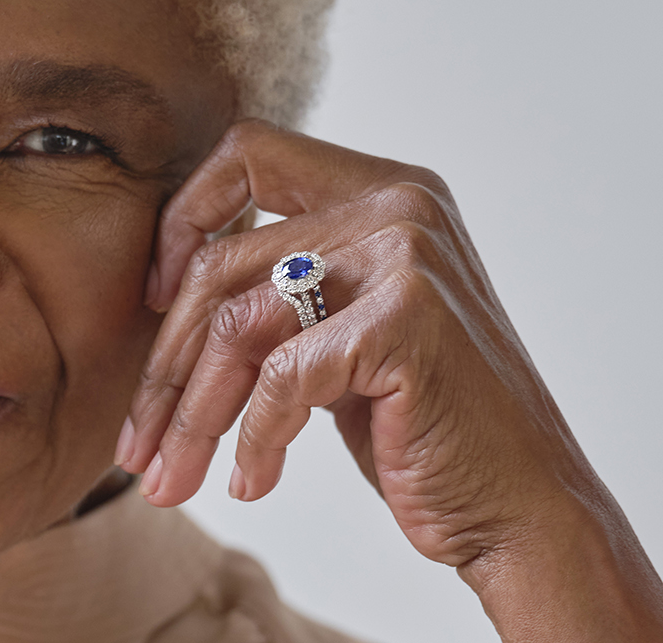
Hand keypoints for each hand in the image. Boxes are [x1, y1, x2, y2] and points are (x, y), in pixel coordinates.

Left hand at [115, 120, 662, 641]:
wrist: (524, 510)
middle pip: (222, 261)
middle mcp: (398, 204)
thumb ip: (281, 288)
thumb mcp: (342, 334)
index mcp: (384, 190)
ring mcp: (406, 257)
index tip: (155, 299)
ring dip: (190, 415)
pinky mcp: (405, 321)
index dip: (184, 218)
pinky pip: (282, 378)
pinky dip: (255, 440)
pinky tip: (253, 483)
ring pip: (236, 323)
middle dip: (165, 363)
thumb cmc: (424, 428)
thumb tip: (161, 288)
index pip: (248, 152)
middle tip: (138, 444)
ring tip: (170, 479)